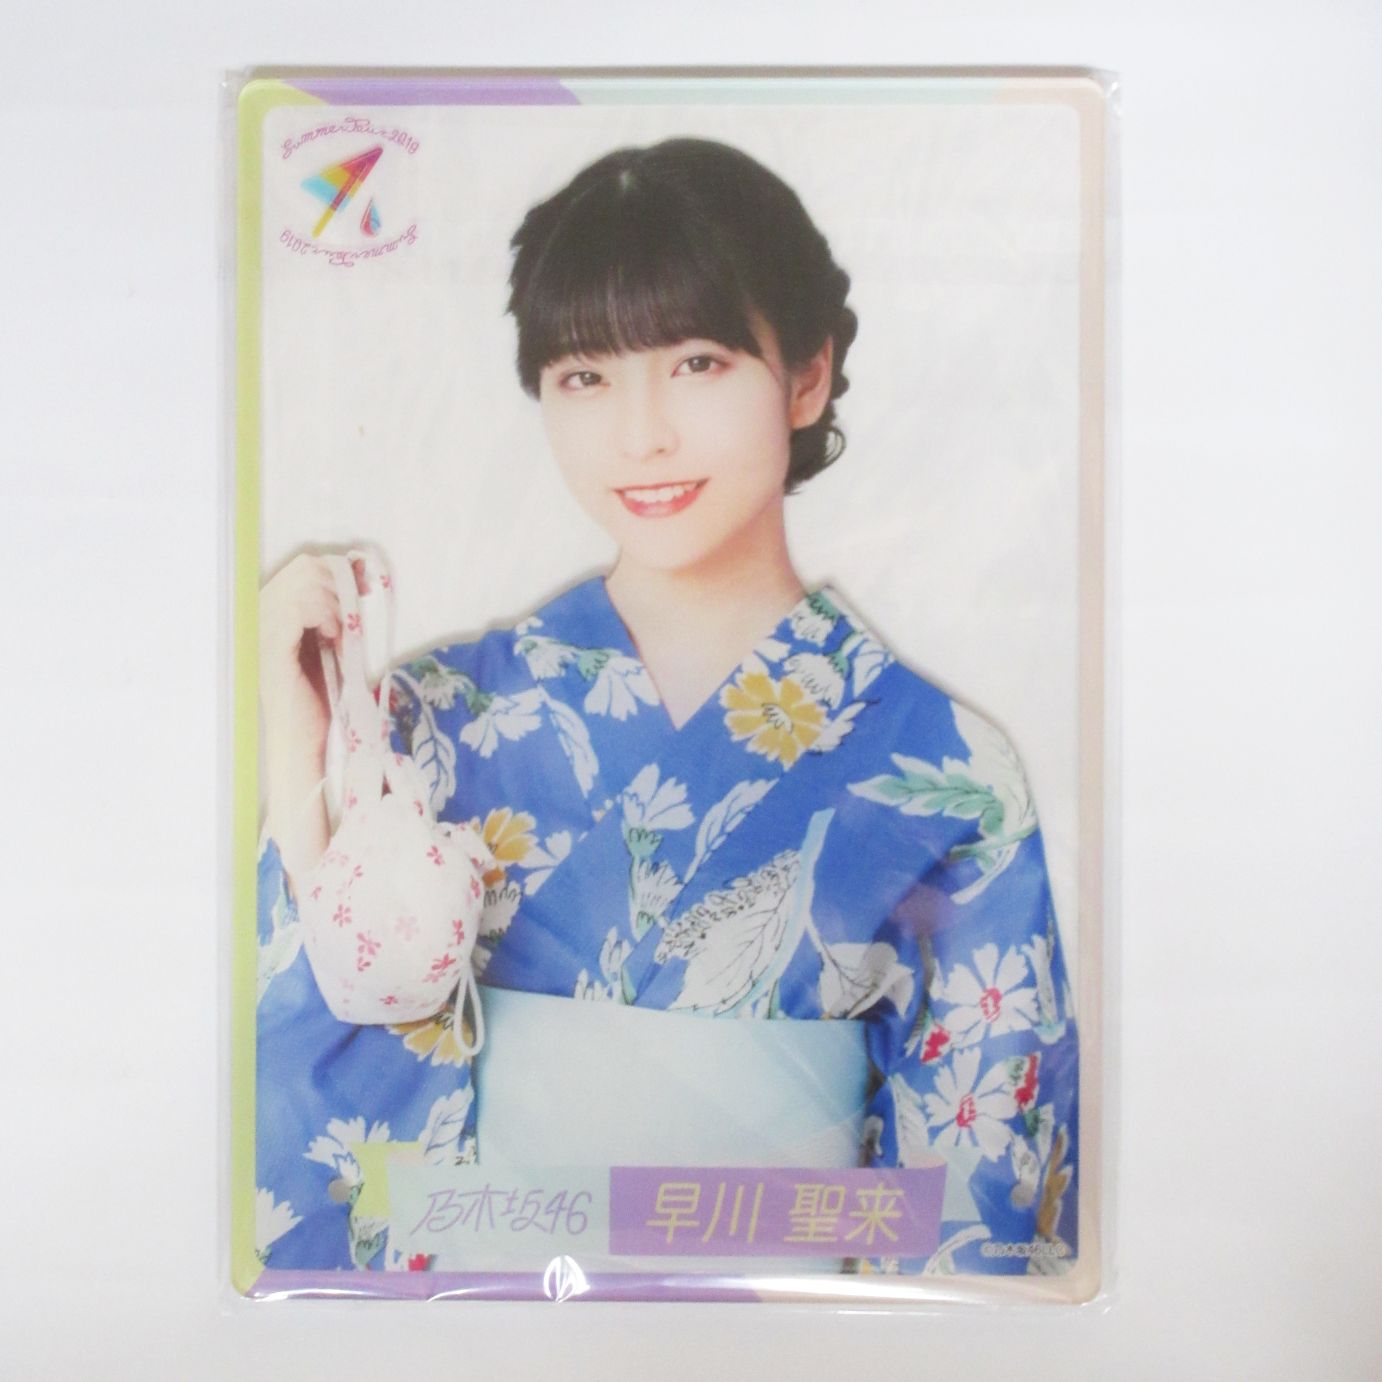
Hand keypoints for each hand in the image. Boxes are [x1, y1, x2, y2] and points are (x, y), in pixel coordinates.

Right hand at [259, 553, 343, 760]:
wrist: (305, 740)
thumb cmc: (319, 696)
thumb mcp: (333, 641)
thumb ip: (338, 608)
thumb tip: (360, 572)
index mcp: (272, 610)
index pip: (303, 564)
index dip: (340, 568)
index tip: (365, 584)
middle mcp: (259, 614)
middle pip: (305, 566)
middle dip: (340, 584)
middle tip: (353, 617)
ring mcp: (260, 629)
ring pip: (305, 582)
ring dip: (336, 606)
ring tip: (341, 636)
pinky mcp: (269, 646)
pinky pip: (299, 608)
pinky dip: (326, 618)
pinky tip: (333, 640)